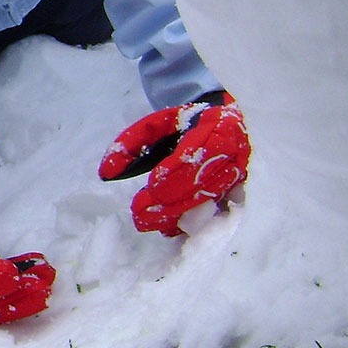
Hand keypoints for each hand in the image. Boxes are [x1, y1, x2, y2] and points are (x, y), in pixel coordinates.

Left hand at [98, 90, 249, 235]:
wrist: (222, 118)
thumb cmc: (184, 122)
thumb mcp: (156, 124)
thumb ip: (130, 143)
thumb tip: (106, 173)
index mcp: (215, 127)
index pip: (192, 157)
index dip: (171, 175)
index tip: (149, 190)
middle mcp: (233, 152)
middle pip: (201, 185)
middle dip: (170, 204)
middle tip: (140, 216)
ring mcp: (240, 173)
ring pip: (211, 200)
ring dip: (181, 216)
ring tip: (155, 225)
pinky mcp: (242, 189)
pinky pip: (221, 211)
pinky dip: (198, 222)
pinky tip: (176, 229)